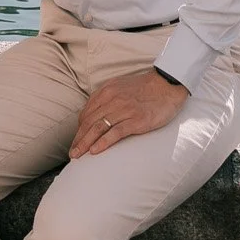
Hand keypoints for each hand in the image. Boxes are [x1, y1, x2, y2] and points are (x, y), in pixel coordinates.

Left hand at [68, 66, 186, 157]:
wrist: (167, 84)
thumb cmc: (144, 88)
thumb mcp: (120, 87)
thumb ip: (106, 98)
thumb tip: (94, 114)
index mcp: (106, 91)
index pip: (86, 113)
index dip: (79, 130)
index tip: (76, 142)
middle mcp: (112, 99)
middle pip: (89, 122)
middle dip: (78, 139)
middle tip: (72, 153)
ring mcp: (124, 110)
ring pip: (98, 128)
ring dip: (85, 143)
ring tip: (78, 155)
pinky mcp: (136, 120)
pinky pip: (115, 133)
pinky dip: (103, 142)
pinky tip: (95, 151)